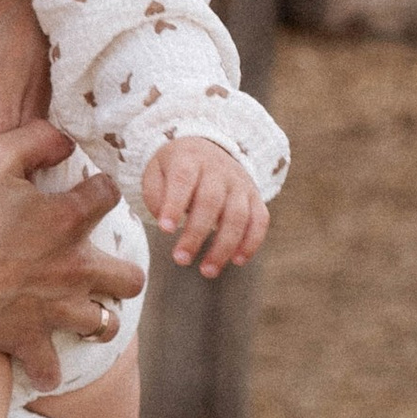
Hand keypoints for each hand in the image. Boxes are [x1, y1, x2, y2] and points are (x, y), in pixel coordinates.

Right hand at [0, 123, 145, 370]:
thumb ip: (34, 139)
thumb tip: (64, 139)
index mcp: (67, 219)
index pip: (107, 196)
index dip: (101, 187)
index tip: (89, 187)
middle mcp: (73, 268)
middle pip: (128, 276)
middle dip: (125, 269)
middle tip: (104, 262)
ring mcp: (54, 310)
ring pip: (103, 323)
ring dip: (97, 316)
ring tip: (84, 308)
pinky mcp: (28, 341)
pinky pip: (50, 368)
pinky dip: (48, 367)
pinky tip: (43, 361)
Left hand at [141, 137, 268, 278]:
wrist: (207, 147)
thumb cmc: (176, 168)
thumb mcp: (156, 170)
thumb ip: (155, 195)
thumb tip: (167, 224)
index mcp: (189, 159)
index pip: (183, 180)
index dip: (174, 204)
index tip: (165, 230)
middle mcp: (217, 169)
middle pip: (211, 201)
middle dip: (196, 234)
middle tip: (181, 260)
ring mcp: (239, 182)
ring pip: (238, 214)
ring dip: (224, 246)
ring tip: (207, 271)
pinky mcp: (255, 195)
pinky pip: (260, 219)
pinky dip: (252, 242)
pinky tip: (237, 261)